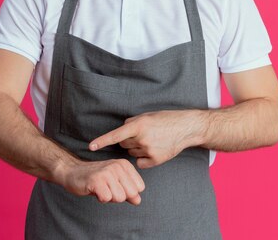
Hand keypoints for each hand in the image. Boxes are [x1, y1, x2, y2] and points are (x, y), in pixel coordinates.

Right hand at [57, 158, 145, 204]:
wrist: (71, 172)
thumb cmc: (95, 178)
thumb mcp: (115, 182)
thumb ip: (128, 191)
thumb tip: (138, 200)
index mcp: (124, 165)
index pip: (139, 188)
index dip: (127, 192)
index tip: (115, 186)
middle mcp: (117, 166)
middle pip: (131, 193)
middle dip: (119, 196)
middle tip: (106, 188)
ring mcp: (107, 172)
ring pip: (119, 197)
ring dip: (109, 197)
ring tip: (100, 188)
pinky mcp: (96, 180)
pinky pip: (106, 198)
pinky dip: (100, 198)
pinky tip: (94, 190)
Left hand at [89, 110, 206, 168]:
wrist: (186, 128)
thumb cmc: (166, 120)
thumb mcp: (147, 116)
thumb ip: (132, 123)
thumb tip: (121, 133)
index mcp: (139, 125)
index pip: (116, 135)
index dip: (102, 141)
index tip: (91, 146)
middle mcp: (142, 138)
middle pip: (124, 144)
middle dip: (129, 141)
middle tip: (143, 135)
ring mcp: (149, 150)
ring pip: (132, 153)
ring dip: (137, 148)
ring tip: (152, 140)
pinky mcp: (155, 160)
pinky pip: (140, 162)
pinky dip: (144, 158)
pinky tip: (154, 150)